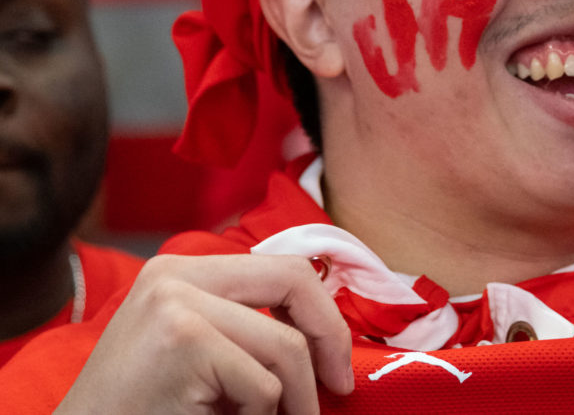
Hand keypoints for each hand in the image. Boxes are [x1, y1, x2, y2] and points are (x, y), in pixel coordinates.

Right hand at [57, 254, 352, 413]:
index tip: (335, 357)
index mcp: (181, 269)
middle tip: (339, 386)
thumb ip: (244, 324)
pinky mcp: (185, 342)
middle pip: (294, 280)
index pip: (281, 266)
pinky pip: (263, 386)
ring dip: (295, 398)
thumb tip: (326, 330)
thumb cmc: (142, 410)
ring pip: (286, 345)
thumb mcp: (194, 348)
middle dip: (330, 336)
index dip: (322, 312)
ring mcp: (178, 304)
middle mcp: (176, 274)